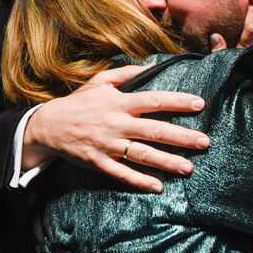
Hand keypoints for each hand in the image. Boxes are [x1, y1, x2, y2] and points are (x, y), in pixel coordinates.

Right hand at [22, 64, 209, 191]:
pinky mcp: (99, 162)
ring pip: (142, 155)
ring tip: (188, 168)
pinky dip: (139, 181)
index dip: (178, 102)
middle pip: (154, 131)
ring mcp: (107, 145)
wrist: (48, 126)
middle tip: (204, 142)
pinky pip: (122, 173)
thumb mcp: (98, 81)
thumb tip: (151, 65)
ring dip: (167, 162)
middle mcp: (116, 123)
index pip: (154, 100)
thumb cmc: (78, 103)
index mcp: (118, 102)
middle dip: (181, 137)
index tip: (199, 105)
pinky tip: (158, 186)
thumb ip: (125, 74)